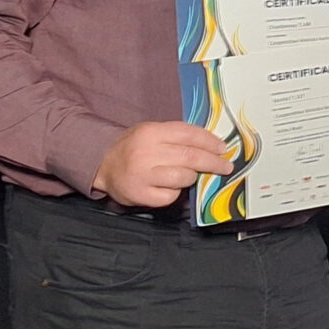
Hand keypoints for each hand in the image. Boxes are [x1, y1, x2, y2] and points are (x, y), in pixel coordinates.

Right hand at [92, 122, 232, 208]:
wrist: (103, 165)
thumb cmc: (134, 148)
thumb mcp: (151, 133)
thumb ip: (177, 136)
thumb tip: (212, 145)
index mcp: (151, 132)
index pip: (189, 134)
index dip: (210, 142)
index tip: (223, 149)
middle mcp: (146, 152)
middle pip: (190, 157)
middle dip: (213, 162)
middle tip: (225, 166)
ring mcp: (143, 175)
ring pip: (184, 177)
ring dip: (192, 177)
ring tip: (188, 175)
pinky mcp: (141, 195)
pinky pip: (171, 196)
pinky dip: (175, 192)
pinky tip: (169, 187)